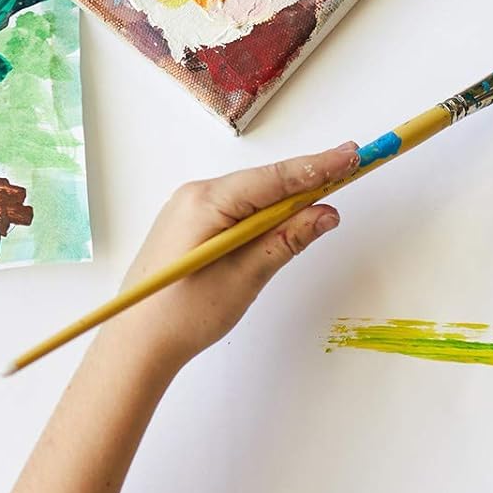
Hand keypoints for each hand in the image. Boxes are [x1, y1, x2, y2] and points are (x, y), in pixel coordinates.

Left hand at [95, 140, 357, 375]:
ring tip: (329, 189)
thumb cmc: (186, 313)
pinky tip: (289, 215)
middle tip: (350, 164)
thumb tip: (325, 213)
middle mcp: (196, 195)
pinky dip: (268, 211)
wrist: (140, 338)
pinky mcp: (192, 225)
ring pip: (252, 196)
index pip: (274, 179)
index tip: (352, 154)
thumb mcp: (246, 276)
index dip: (317, 167)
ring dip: (290, 196)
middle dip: (308, 176)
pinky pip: (239, 209)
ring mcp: (191, 208)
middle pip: (264, 182)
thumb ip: (287, 240)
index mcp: (207, 202)